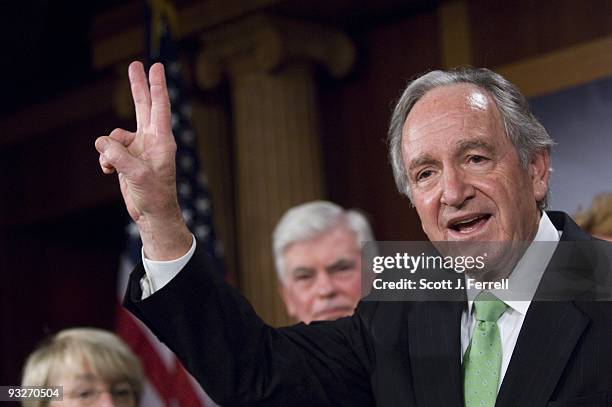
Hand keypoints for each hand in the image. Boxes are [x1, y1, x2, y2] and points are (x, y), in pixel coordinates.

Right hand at [95, 61, 190, 259]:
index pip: (160, 107)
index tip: (157, 67)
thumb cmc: (155, 195)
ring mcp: (138, 149)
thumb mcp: (138, 175)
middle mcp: (151, 140)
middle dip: (137, 86)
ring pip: (114, 135)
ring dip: (108, 149)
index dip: (157, 86)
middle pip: (142, 106)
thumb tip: (102, 143)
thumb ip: (119, 156)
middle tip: (136, 64)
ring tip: (114, 167)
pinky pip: (108, 151)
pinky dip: (105, 160)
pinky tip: (109, 172)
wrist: (152, 214)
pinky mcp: (127, 159)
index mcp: (161, 140)